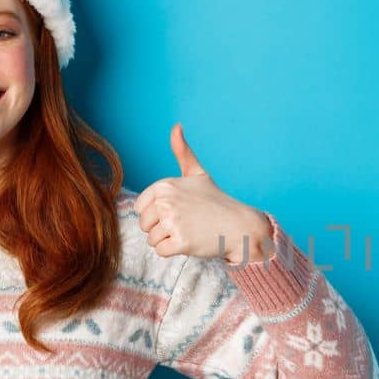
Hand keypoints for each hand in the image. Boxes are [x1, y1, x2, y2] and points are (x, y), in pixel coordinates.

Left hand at [134, 123, 271, 263]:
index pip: (140, 208)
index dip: (156, 214)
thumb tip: (176, 126)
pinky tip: (191, 241)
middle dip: (161, 229)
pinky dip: (175, 251)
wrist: (238, 225)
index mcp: (164, 185)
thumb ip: (182, 152)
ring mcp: (173, 222)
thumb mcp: (197, 174)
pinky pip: (161, 252)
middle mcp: (166, 202)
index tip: (178, 210)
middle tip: (185, 223)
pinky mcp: (181, 242)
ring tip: (189, 231)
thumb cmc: (216, 201)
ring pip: (152, 240)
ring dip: (168, 241)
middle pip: (144, 225)